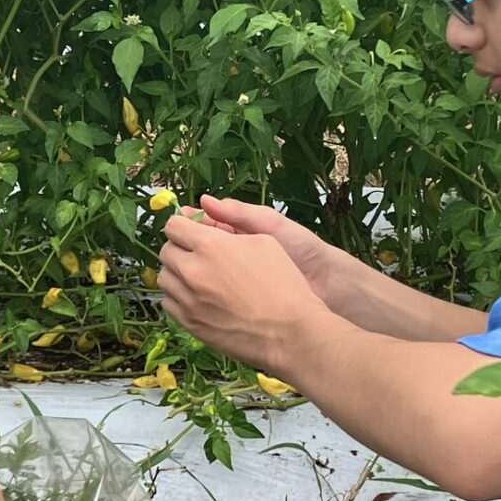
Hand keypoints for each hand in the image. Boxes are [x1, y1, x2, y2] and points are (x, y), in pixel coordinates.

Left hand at [159, 205, 328, 373]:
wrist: (289, 332)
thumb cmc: (283, 284)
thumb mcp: (264, 241)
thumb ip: (229, 229)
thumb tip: (207, 228)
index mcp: (211, 245)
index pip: (174, 226)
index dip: (183, 225)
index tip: (191, 230)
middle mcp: (193, 271)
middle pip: (166, 251)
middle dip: (179, 248)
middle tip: (198, 254)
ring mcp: (188, 300)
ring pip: (164, 277)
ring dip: (177, 273)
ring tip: (199, 277)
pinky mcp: (189, 323)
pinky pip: (168, 303)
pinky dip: (178, 297)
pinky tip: (198, 297)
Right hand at [188, 195, 354, 309]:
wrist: (327, 284)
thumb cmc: (301, 249)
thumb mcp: (270, 225)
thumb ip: (239, 213)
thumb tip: (203, 201)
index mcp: (240, 233)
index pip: (205, 225)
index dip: (190, 223)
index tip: (176, 224)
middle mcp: (233, 255)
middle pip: (199, 249)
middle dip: (186, 246)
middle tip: (173, 247)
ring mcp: (233, 279)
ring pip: (202, 272)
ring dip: (190, 270)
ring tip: (179, 268)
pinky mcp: (236, 299)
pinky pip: (213, 293)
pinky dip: (201, 291)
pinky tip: (193, 290)